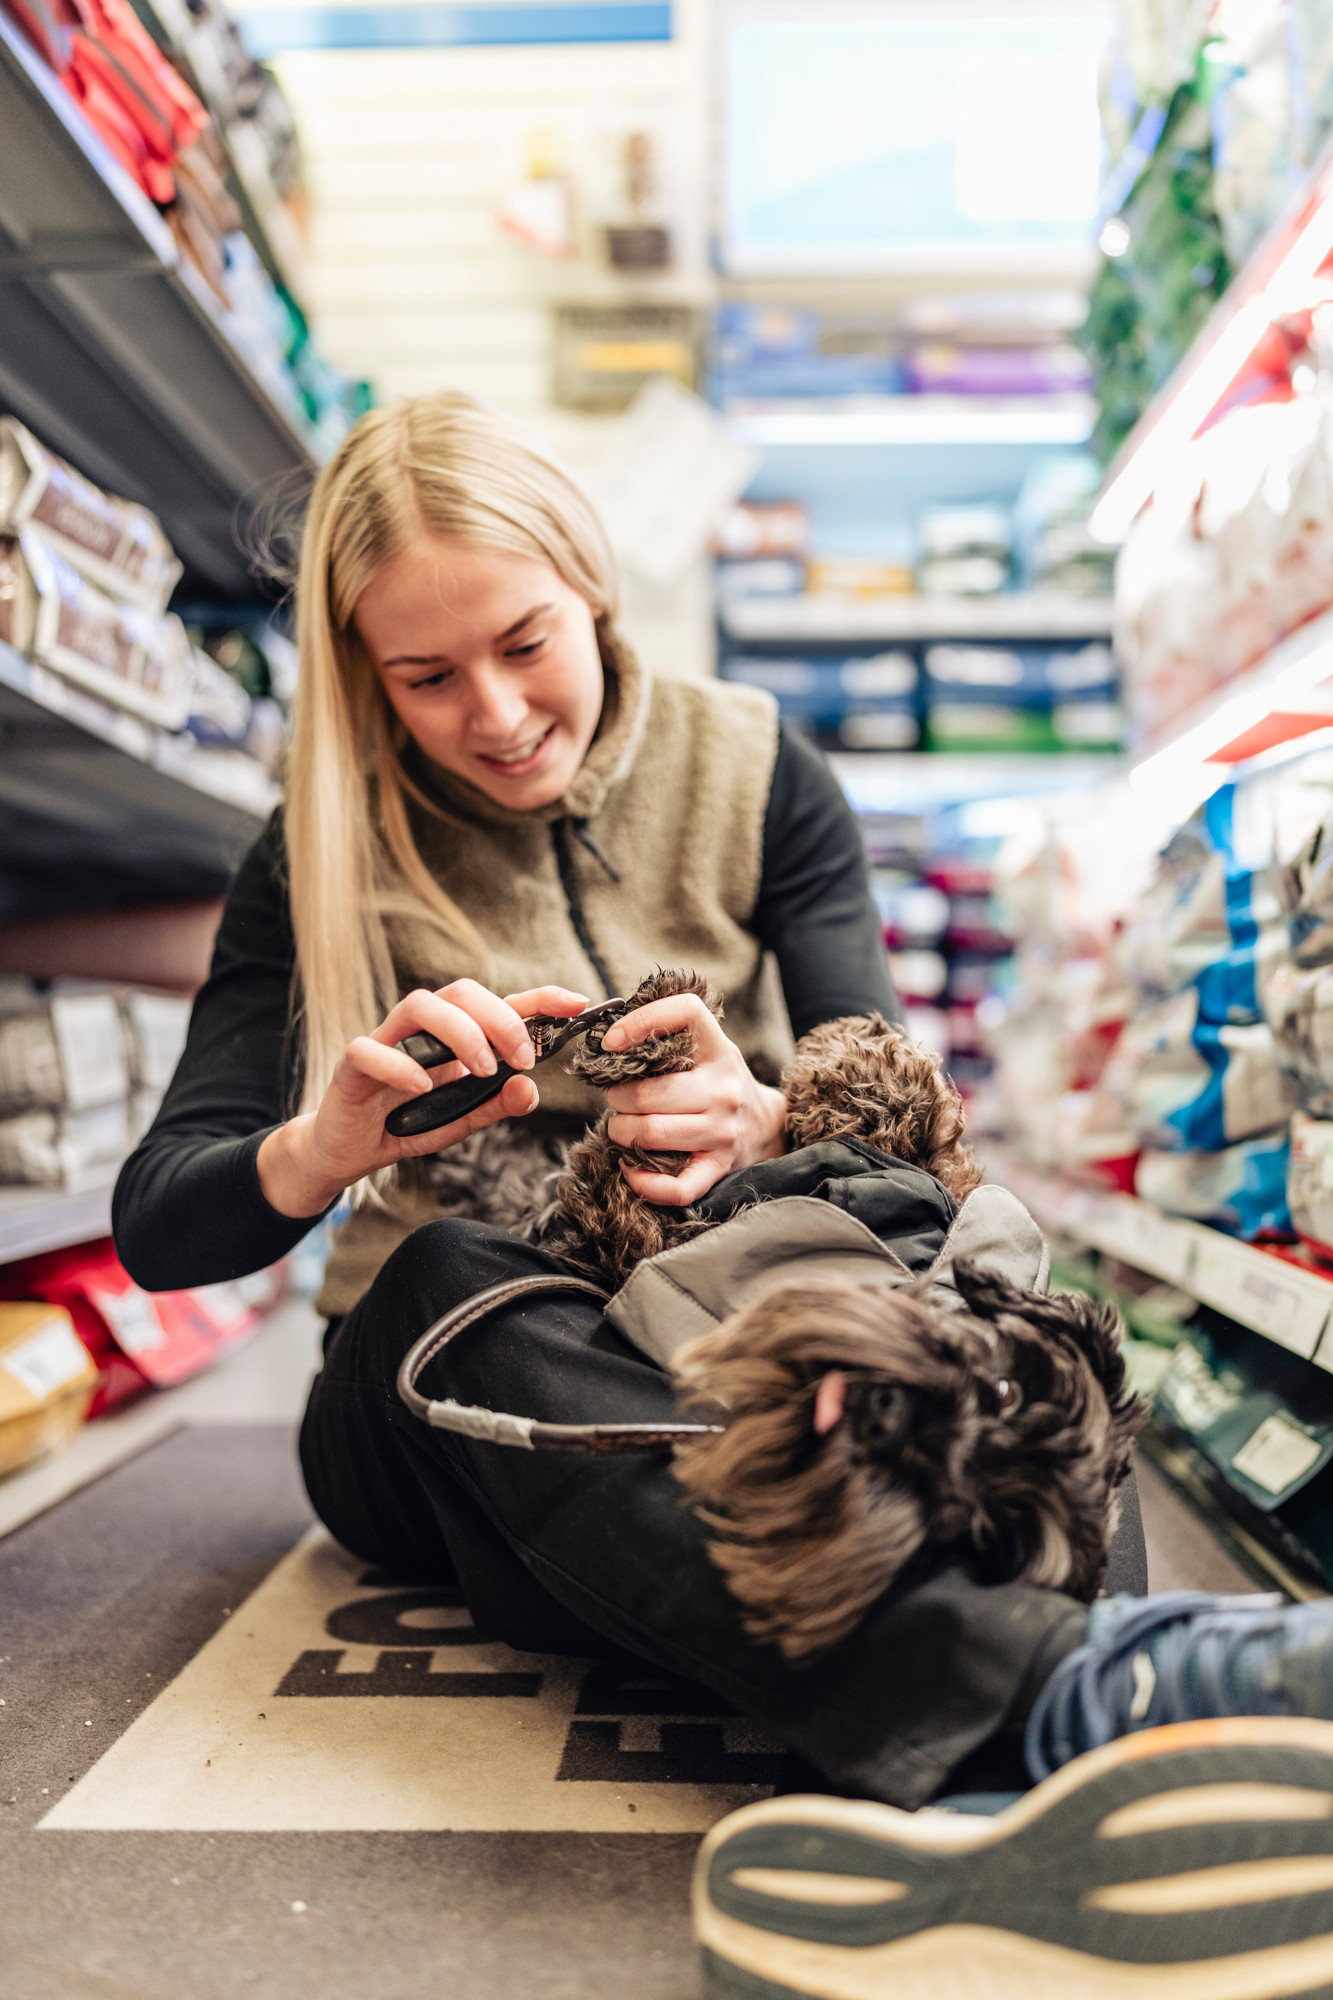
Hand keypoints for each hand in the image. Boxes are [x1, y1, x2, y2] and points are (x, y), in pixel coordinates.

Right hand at [256, 980, 589, 1218]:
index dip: (538, 997)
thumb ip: (493, 1106)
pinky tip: (424, 1087)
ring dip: (460, 1033)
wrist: (346, 1151)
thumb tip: (531, 1089)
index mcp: (451, 1036)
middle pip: (460, 991)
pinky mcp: (351, 1065)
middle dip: (500, 1018)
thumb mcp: (459, 1120)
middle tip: (523, 1059)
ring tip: (483, 1071)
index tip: (576, 1003)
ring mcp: (385, 1042)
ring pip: (419, 1005)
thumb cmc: (404, 1124)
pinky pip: (370, 1050)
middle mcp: (419, 1030)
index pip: (498, 1004)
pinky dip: (400, 1067)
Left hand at [599, 992, 786, 1206]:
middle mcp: (723, 1090)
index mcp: (719, 1050)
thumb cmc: (718, 1084)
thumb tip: (608, 1037)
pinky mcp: (718, 1167)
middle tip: (617, 1098)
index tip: (611, 1041)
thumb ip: (669, 1037)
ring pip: (651, 1133)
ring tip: (621, 1127)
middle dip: (617, 1097)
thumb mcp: (708, 1049)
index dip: (641, 1021)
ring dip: (621, 1132)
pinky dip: (645, 1183)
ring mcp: (722, 1132)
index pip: (686, 1012)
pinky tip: (630, 1168)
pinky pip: (677, 1187)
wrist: (766, 1125)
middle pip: (648, 1092)